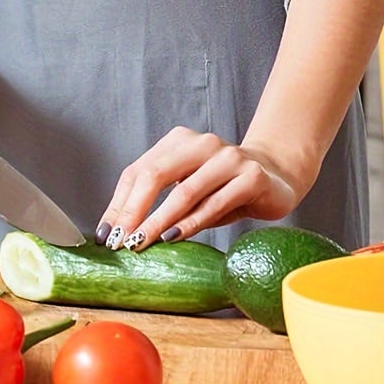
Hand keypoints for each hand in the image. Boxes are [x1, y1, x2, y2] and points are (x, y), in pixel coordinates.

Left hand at [95, 127, 312, 250]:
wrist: (277, 175)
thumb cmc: (224, 187)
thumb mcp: (189, 189)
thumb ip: (161, 200)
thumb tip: (122, 231)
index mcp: (178, 140)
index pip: (138, 171)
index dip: (119, 203)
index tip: (106, 232)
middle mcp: (200, 143)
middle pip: (154, 175)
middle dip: (133, 211)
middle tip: (120, 240)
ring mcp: (227, 157)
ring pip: (184, 192)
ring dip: (158, 220)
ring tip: (140, 243)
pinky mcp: (250, 176)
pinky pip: (214, 203)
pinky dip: (191, 223)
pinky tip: (173, 237)